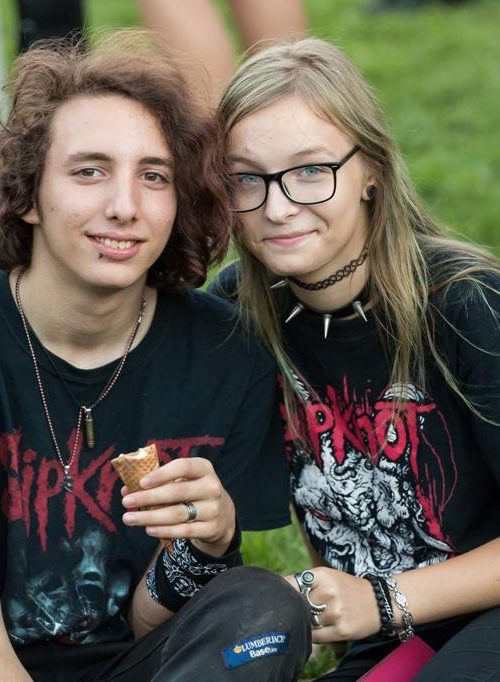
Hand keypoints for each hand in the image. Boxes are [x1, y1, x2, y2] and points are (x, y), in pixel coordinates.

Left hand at [120, 457, 235, 556]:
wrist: (222, 514)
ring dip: (150, 517)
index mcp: (204, 468)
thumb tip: (127, 488)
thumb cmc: (194, 491)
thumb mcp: (184, 480)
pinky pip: (183, 531)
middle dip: (149, 497)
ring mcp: (213, 509)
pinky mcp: (211, 528)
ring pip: (177, 514)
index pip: (183, 467)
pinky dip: (164, 530)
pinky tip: (148, 529)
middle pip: (177, 492)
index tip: (141, 482)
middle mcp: (211, 487)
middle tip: (126, 502)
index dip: (161, 474)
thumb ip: (159, 481)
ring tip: (130, 518)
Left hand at [285, 567, 379, 643]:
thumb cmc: (348, 589)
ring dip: (306, 623)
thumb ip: (306, 582)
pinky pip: (316, 637)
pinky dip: (313, 635)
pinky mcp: (341, 630)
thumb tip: (280, 591)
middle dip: (296, 610)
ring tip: (314, 620)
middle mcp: (328, 592)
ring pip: (306, 622)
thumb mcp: (328, 576)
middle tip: (300, 611)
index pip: (291, 584)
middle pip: (298, 606)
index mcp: (322, 575)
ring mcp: (335, 612)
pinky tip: (319, 629)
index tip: (279, 597)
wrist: (378, 602)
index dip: (282, 593)